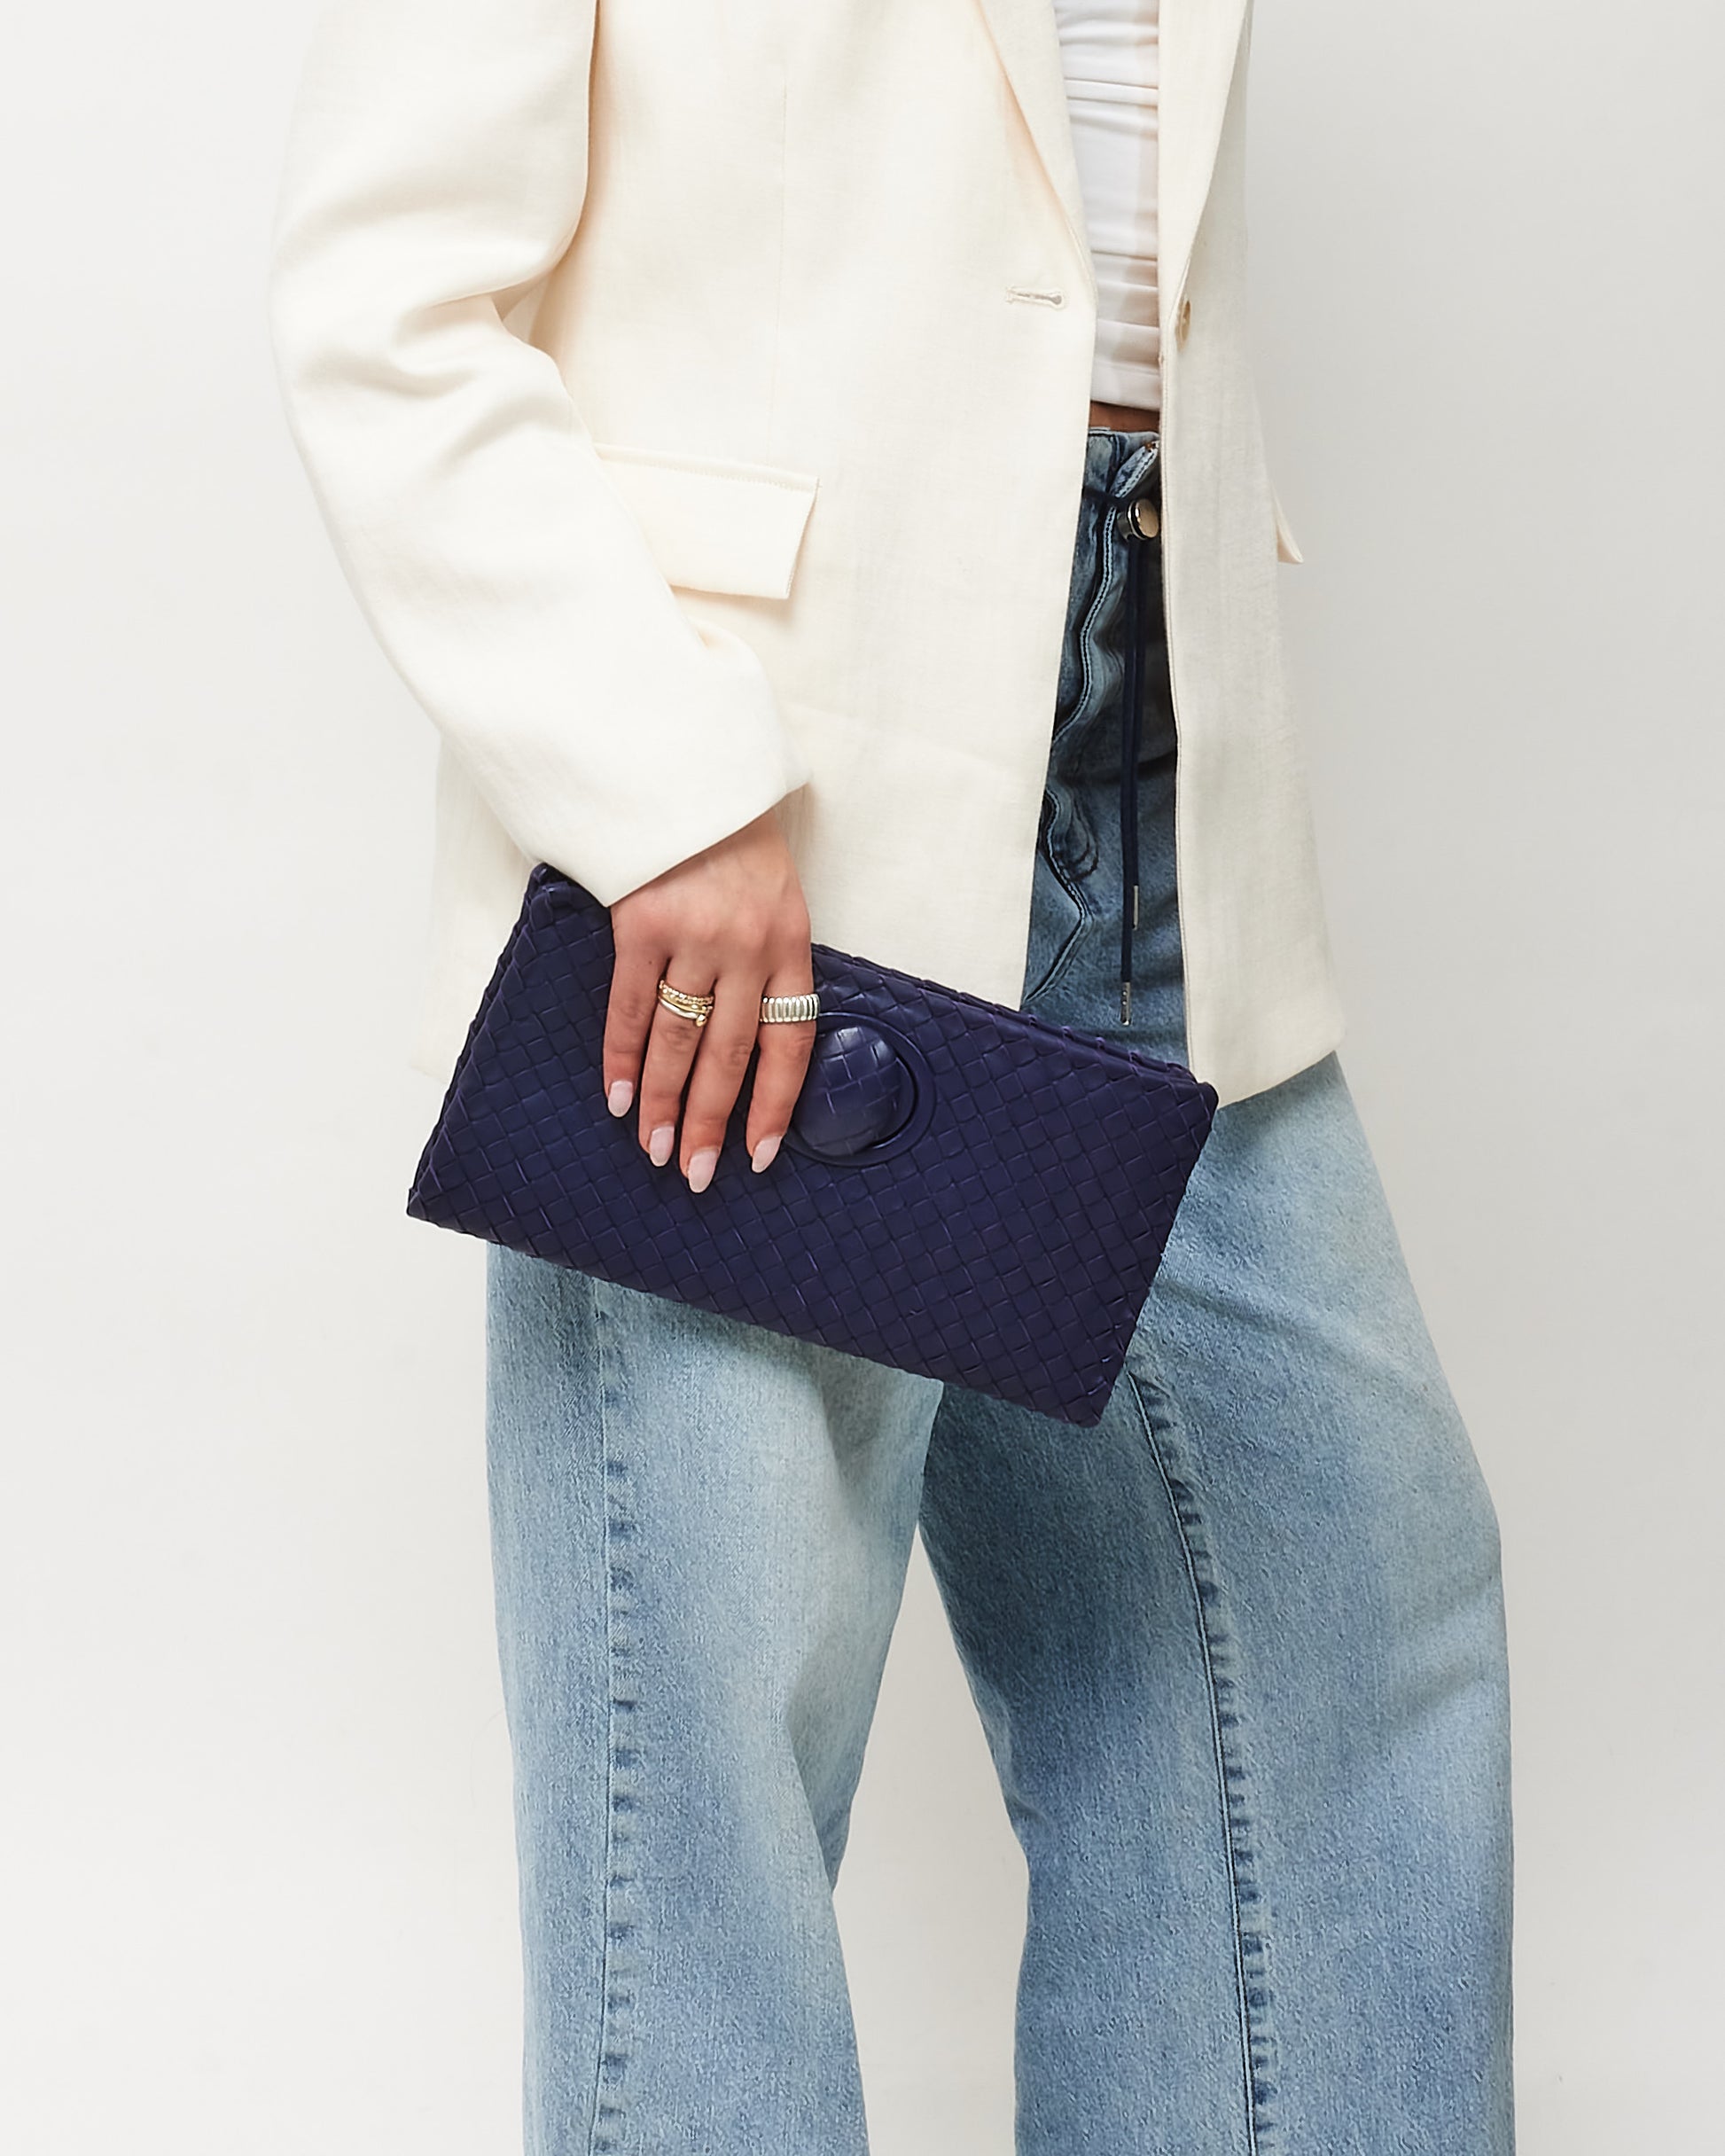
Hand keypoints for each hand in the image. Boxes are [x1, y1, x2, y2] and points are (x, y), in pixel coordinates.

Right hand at [601, 809, 816, 1189]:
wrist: (687, 769)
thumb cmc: (732, 839)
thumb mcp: (776, 894)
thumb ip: (769, 959)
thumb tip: (751, 1042)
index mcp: (791, 941)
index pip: (790, 1041)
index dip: (773, 1105)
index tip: (757, 1155)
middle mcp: (748, 946)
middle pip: (730, 1056)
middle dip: (710, 1123)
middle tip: (695, 1174)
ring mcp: (694, 937)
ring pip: (678, 1042)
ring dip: (662, 1103)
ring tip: (654, 1150)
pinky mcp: (642, 924)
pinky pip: (630, 1007)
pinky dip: (621, 1057)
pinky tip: (616, 1096)